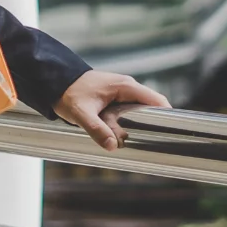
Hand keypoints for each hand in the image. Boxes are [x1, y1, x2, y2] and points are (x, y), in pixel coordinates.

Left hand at [54, 70, 169, 150]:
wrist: (54, 81)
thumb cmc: (68, 92)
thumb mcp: (81, 113)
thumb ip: (97, 129)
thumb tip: (113, 146)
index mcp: (125, 86)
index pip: (157, 100)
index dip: (167, 115)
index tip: (171, 132)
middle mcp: (127, 87)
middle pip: (152, 107)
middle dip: (154, 124)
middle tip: (154, 143)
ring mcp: (122, 92)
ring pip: (140, 111)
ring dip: (140, 125)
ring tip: (140, 142)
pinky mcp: (115, 99)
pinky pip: (130, 112)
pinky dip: (131, 123)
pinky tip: (126, 136)